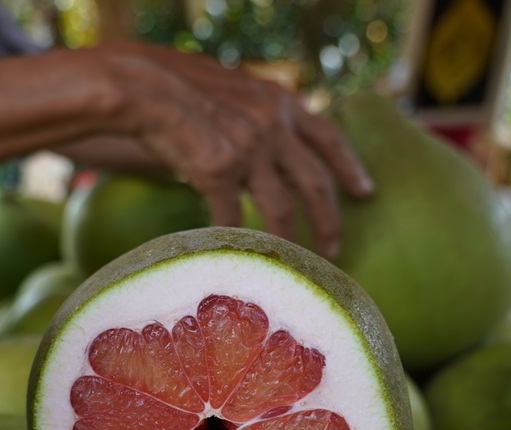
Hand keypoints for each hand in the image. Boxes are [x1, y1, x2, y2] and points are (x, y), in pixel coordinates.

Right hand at [86, 41, 372, 257]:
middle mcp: (273, 125)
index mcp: (279, 102)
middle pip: (315, 181)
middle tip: (336, 247)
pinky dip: (235, 238)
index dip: (350, 166)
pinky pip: (233, 217)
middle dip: (330, 218)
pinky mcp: (220, 171)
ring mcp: (250, 149)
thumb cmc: (177, 86)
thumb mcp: (233, 90)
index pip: (328, 137)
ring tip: (299, 262)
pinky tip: (236, 254)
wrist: (144, 87)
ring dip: (292, 240)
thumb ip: (255, 112)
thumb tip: (263, 137)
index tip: (366, 192)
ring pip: (282, 207)